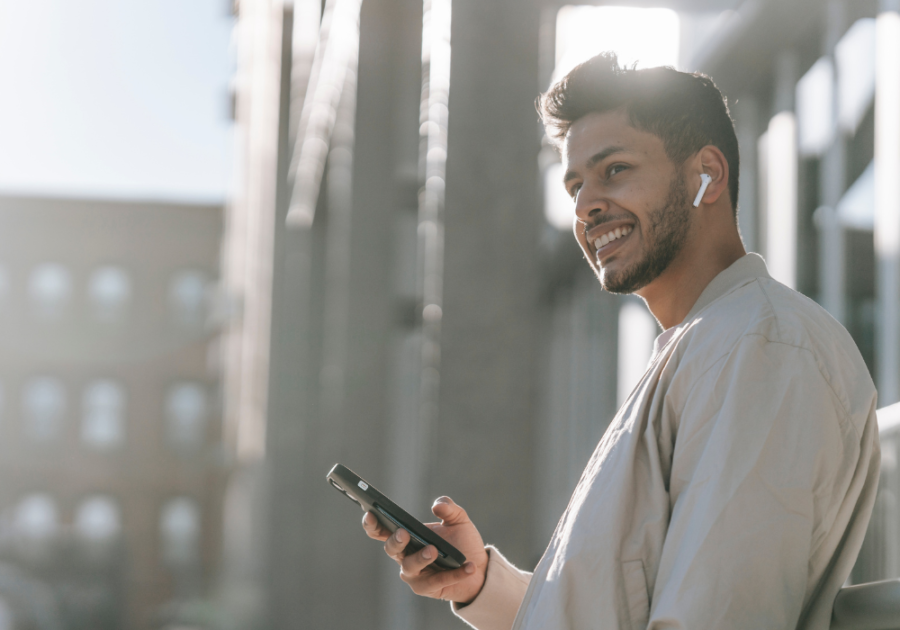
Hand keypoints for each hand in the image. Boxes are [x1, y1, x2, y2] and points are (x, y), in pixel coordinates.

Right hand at [362, 496, 489, 604]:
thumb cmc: (461, 542)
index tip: (371, 513)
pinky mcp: (426, 588)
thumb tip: (437, 505)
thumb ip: (449, 508)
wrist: (478, 566)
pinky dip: (453, 574)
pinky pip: (436, 581)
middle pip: (391, 549)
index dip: (372, 524)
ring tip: (434, 550)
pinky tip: (468, 566)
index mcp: (406, 536)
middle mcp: (404, 555)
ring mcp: (414, 573)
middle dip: (395, 541)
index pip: (381, 531)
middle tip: (404, 533)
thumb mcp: (458, 520)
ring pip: (409, 567)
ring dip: (420, 558)